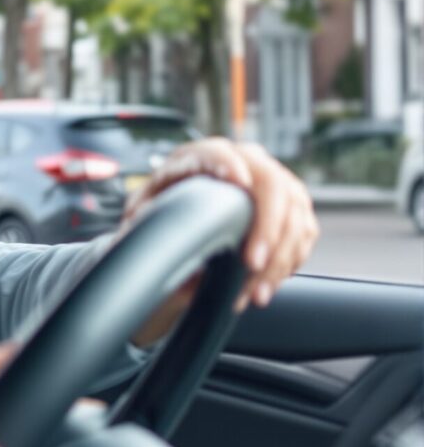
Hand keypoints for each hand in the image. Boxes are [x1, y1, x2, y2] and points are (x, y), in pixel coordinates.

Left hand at [125, 138, 317, 319]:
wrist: (182, 235)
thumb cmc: (158, 222)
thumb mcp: (142, 219)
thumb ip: (144, 219)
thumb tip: (145, 233)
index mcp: (197, 158)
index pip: (216, 153)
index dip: (228, 164)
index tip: (238, 183)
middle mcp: (241, 162)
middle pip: (270, 182)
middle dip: (267, 227)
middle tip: (253, 264)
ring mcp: (272, 182)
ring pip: (294, 213)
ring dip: (280, 257)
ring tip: (254, 293)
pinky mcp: (292, 207)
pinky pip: (303, 233)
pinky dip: (289, 263)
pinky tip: (265, 286)